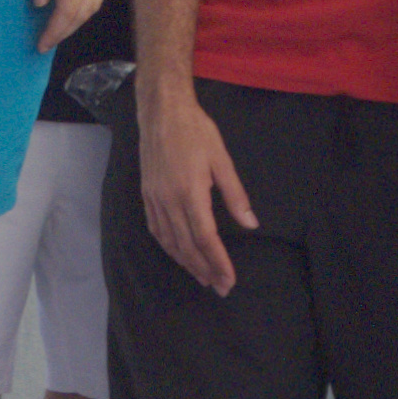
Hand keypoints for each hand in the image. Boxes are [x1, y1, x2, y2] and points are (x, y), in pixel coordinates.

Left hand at [31, 0, 116, 51]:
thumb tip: (40, 3)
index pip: (67, 11)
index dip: (54, 31)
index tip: (40, 44)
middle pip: (82, 14)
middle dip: (64, 31)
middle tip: (46, 41)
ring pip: (94, 6)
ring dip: (76, 22)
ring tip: (59, 28)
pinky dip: (88, 7)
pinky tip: (77, 8)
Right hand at [137, 92, 256, 296]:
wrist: (162, 111)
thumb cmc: (196, 131)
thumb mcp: (221, 159)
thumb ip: (235, 195)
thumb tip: (250, 223)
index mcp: (191, 192)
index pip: (206, 238)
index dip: (219, 262)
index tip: (229, 279)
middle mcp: (169, 200)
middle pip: (187, 246)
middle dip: (205, 270)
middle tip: (220, 288)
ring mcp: (155, 198)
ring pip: (170, 241)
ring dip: (186, 263)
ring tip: (202, 278)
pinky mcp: (147, 194)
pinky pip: (156, 229)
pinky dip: (167, 247)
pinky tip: (177, 254)